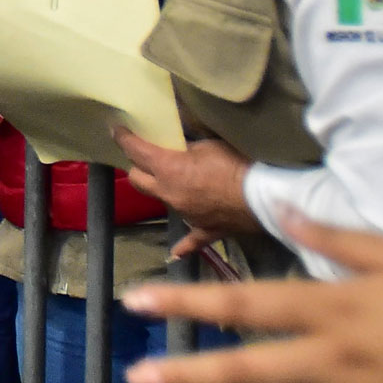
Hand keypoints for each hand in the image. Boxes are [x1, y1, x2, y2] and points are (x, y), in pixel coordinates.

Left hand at [112, 127, 259, 255]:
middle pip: (138, 179)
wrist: (265, 196)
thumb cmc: (238, 163)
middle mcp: (169, 194)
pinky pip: (191, 240)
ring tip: (175, 181)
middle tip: (144, 156)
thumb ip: (187, 147)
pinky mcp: (205, 230)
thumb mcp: (209, 144)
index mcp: (167, 169)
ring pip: (162, 200)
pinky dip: (184, 244)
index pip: (135, 151)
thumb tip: (178, 146)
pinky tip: (176, 252)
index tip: (116, 130)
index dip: (124, 139)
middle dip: (137, 166)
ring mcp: (185, 215)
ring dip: (163, 190)